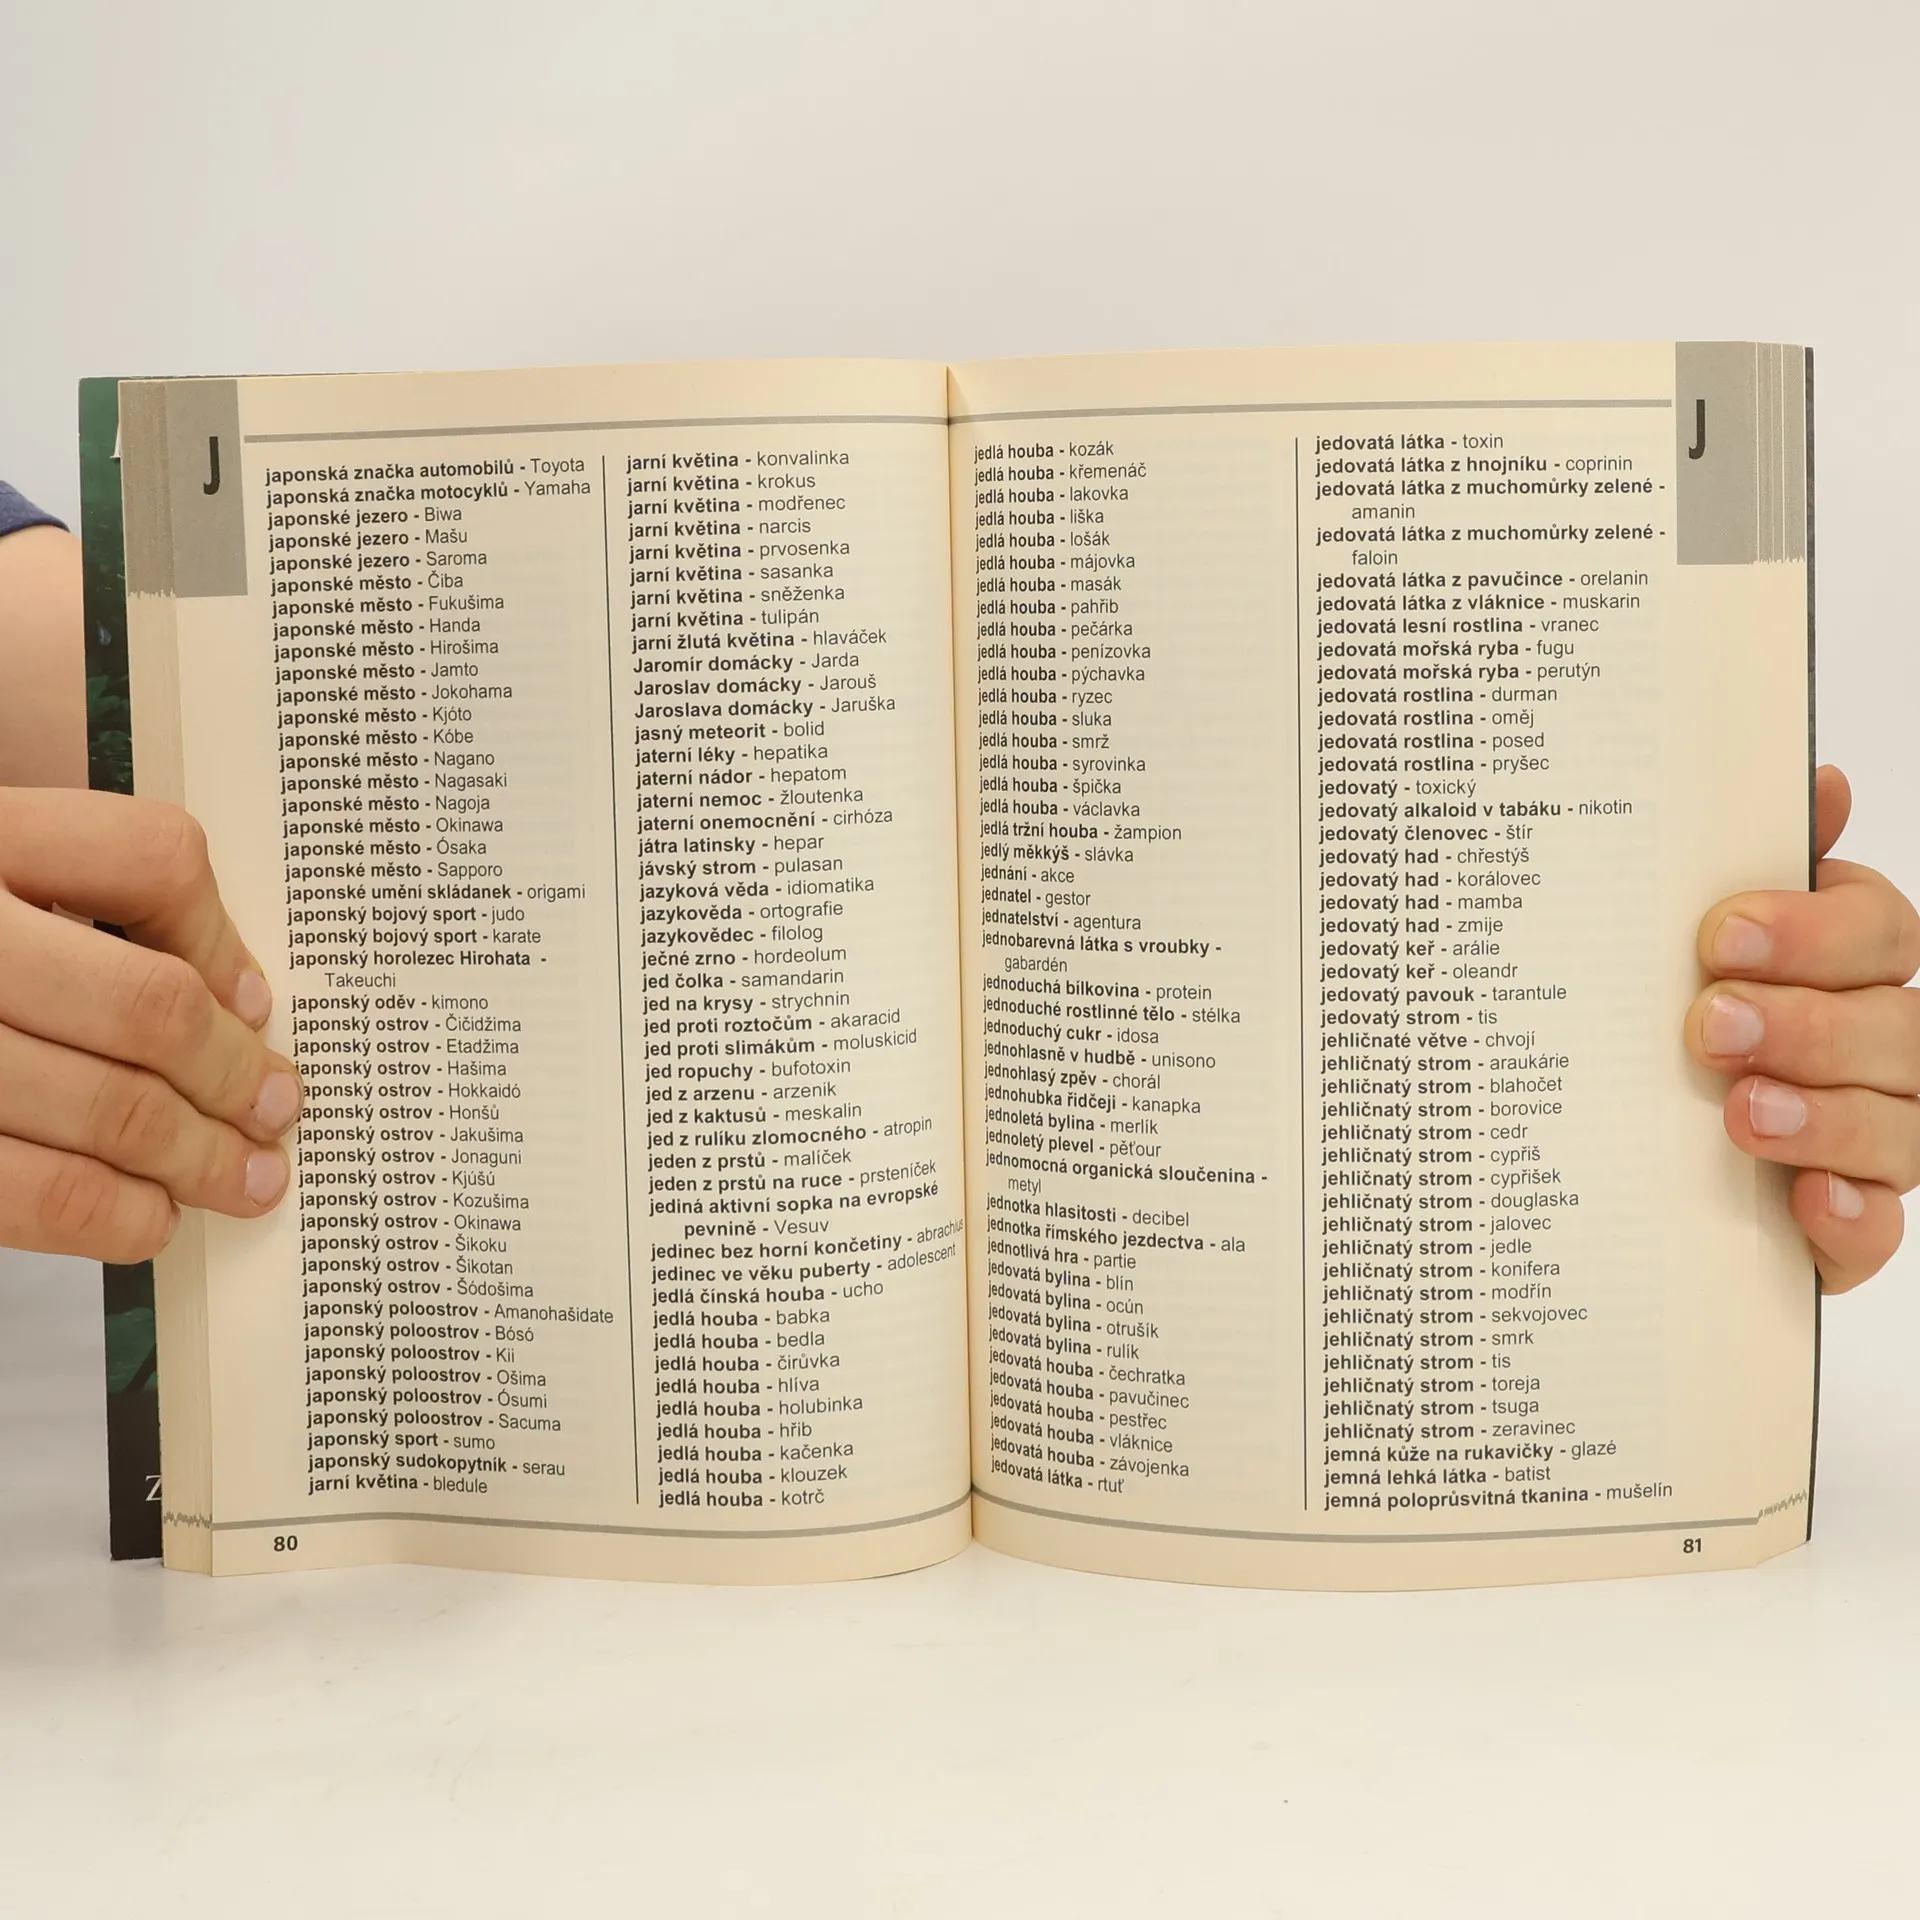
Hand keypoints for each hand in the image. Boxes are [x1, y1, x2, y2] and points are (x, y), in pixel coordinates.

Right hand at [0, 789, 299, 1261]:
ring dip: (197, 1156)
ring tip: (240, 1179)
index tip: (254, 1004)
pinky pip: (30, 1190)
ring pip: (108, 1103)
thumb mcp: (4, 877)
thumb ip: (80, 900)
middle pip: (149, 1002)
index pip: (150, 855)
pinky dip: (113, 1214)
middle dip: (234, 1077)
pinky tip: (148, 1218)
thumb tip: (235, 998)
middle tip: (277, 1112)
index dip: (224, 939)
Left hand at [1687, 766, 1919, 1291]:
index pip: (1878, 930)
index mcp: (1850, 966)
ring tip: (1741, 1112)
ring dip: (1826, 1118)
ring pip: (1901, 1129)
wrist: (1625, 1155)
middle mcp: (1881, 1050)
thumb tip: (1817, 782)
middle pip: (1897, 1028)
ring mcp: (1873, 1142)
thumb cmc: (1670, 1029)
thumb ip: (1744, 869)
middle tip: (1710, 1027)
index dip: (1811, 929)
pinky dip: (1849, 1215)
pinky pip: (1878, 1230)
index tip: (1719, 936)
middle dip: (1807, 1025)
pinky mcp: (1846, 1227)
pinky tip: (1807, 1200)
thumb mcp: (1686, 949)